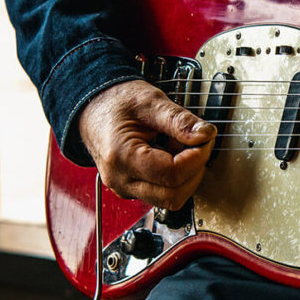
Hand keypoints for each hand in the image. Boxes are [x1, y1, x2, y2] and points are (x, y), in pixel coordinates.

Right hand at [78, 79, 215, 208]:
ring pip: (171, 198)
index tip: (205, 139)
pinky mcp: (133, 188)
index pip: (172, 174)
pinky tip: (171, 153)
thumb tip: (205, 135)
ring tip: (179, 146)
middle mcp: (121, 180)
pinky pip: (163, 192)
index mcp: (121, 156)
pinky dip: (176, 177)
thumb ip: (180, 120)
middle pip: (173, 195)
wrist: (93, 106)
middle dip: (194, 170)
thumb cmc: (116, 102)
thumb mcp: (151, 102)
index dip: (197, 158)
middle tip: (199, 144)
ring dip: (186, 175)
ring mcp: (126, 187)